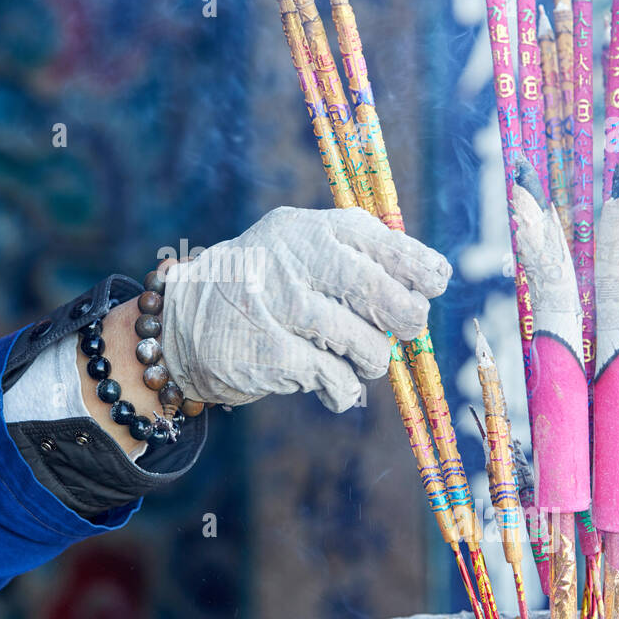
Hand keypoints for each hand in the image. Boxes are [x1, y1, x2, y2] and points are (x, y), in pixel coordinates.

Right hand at [160, 206, 450, 411]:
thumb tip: (423, 286)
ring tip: (363, 360)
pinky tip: (335, 386)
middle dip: (406, 317)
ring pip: (364, 344)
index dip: (418, 265)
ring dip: (373, 360)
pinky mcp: (269, 353)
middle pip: (379, 292)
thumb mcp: (298, 249)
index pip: (381, 241)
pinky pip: (336, 380)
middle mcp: (293, 260)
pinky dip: (345, 389)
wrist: (184, 321)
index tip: (434, 282)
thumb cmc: (263, 286)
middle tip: (407, 327)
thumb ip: (352, 255)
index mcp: (308, 229)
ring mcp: (279, 306)